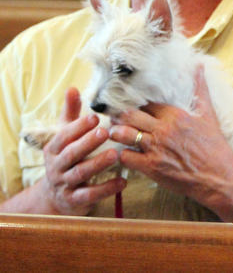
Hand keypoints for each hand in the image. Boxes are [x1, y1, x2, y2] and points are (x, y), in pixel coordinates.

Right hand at [39, 87, 124, 214]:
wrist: (55, 197)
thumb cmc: (66, 157)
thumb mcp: (65, 136)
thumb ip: (70, 114)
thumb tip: (73, 88)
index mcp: (53, 148)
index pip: (63, 136)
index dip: (78, 126)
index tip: (95, 117)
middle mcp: (56, 166)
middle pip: (71, 154)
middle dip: (88, 143)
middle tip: (106, 132)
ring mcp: (64, 184)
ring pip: (80, 173)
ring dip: (98, 164)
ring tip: (116, 154)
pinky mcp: (75, 200)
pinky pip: (90, 195)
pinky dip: (106, 188)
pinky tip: (122, 181)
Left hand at [110, 65, 232, 223]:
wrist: (219, 177)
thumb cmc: (215, 146)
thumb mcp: (209, 115)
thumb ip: (200, 89)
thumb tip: (199, 65)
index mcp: (175, 115)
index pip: (146, 103)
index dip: (137, 104)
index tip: (131, 106)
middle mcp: (163, 129)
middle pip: (129, 115)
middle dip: (119, 115)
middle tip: (115, 118)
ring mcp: (155, 149)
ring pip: (123, 134)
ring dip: (116, 133)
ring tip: (114, 133)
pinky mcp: (151, 168)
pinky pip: (126, 157)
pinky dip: (122, 155)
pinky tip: (125, 154)